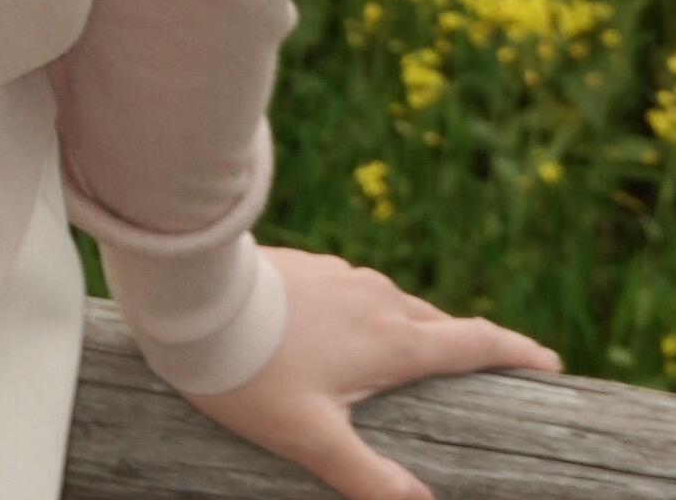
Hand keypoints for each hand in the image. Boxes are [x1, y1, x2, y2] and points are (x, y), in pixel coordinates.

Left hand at [181, 244, 563, 499]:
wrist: (193, 299)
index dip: (517, 353)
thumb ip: (367, 479)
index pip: (474, 342)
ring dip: (418, 331)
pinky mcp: (312, 265)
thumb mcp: (311, 441)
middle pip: (440, 325)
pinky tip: (353, 338)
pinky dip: (376, 316)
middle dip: (470, 349)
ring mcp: (343, 275)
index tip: (551, 364)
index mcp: (392, 340)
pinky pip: (360, 294)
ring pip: (398, 305)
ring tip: (423, 361)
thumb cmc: (253, 374)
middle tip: (492, 375)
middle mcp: (378, 298)